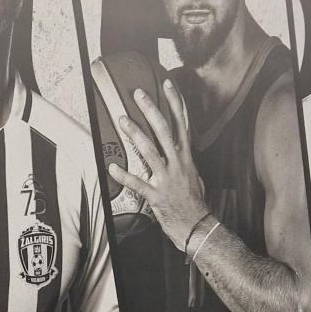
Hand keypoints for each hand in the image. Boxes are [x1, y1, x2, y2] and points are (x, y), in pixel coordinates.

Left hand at [107, 79, 209, 251]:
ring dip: (135, 134)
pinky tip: (111, 167)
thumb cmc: (195, 202)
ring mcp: (167, 178)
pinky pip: (138, 183)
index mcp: (186, 158)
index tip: (168, 85)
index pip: (182, 124)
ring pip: (150, 151)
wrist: (198, 226)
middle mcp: (177, 164)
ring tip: (122, 120)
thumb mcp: (194, 176)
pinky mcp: (156, 195)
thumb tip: (178, 149)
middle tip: (138, 94)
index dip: (175, 103)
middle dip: (151, 110)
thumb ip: (184, 161)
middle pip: (164, 130)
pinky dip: (124, 176)